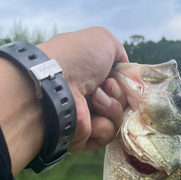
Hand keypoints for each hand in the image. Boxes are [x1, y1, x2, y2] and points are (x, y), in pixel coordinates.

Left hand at [39, 27, 128, 151]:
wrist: (57, 85)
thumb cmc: (77, 58)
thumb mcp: (103, 40)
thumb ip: (118, 52)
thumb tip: (122, 69)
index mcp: (88, 77)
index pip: (117, 86)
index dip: (120, 83)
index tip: (112, 78)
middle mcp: (86, 98)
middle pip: (120, 103)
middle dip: (116, 95)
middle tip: (102, 88)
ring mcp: (84, 119)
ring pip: (116, 120)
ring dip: (110, 108)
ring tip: (92, 100)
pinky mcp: (83, 139)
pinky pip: (107, 135)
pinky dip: (101, 125)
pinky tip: (86, 116)